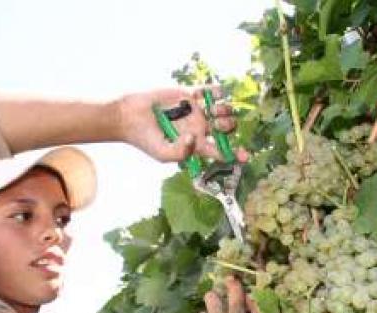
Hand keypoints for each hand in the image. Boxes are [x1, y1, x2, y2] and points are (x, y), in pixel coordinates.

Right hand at [115, 87, 248, 163]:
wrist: (130, 117)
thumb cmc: (145, 139)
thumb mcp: (162, 154)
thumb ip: (180, 152)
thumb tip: (195, 137)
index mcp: (197, 144)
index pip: (221, 151)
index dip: (236, 154)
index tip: (245, 156)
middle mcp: (200, 128)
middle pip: (227, 128)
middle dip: (229, 126)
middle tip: (219, 124)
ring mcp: (196, 110)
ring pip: (222, 110)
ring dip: (225, 109)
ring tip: (213, 111)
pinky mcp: (189, 94)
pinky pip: (210, 91)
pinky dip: (217, 92)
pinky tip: (215, 95)